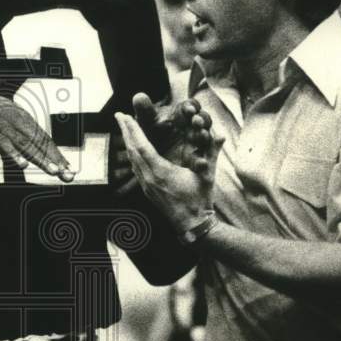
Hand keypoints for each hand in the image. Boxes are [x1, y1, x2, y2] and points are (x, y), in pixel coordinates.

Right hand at [0, 90, 74, 181]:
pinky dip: (13, 153)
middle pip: (39, 139)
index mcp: (21, 116)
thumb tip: (30, 150)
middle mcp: (15, 117)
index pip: (42, 137)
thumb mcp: (3, 124)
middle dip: (54, 157)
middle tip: (67, 174)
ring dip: (40, 157)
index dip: (55, 153)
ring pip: (25, 142)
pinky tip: (23, 164)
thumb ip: (16, 134)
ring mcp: (1, 123)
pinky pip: (3, 142)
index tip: (67, 169)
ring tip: (53, 171)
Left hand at [115, 111, 221, 232]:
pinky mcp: (147, 190)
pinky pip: (135, 168)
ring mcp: (146, 185)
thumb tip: (221, 136)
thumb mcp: (207, 176)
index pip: (142, 147)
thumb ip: (212, 154)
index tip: (125, 116)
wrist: (192, 225)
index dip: (133, 130)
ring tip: (124, 129)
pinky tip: (132, 150)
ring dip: (127, 143)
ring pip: (132, 160)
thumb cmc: (199, 200)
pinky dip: (132, 155)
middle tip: (118, 116)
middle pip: (133, 151)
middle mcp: (149, 178)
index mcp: (161, 173)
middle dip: (125, 132)